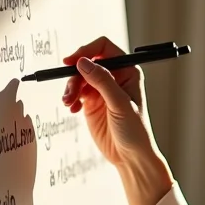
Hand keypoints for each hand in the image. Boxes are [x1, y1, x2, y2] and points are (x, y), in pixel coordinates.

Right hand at [61, 36, 159, 167]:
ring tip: (69, 104)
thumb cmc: (135, 130)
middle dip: (75, 75)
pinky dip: (71, 98)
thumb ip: (102, 81)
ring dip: (70, 88)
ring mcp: (102, 89)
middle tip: (70, 92)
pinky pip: (76, 92)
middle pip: (86, 62)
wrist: (130, 156)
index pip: (104, 48)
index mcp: (127, 70)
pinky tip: (74, 109)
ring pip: (78, 78)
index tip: (72, 61)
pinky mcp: (92, 102)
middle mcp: (114, 77)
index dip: (86, 51)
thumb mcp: (120, 104)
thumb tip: (83, 62)